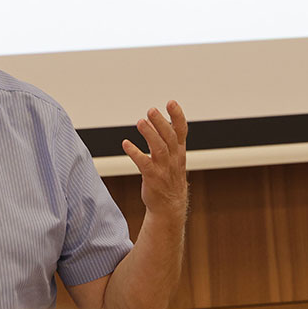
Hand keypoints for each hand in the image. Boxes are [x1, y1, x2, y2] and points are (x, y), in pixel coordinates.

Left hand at [122, 101, 187, 220]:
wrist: (169, 206)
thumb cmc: (168, 178)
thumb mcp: (173, 157)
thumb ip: (165, 139)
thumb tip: (152, 119)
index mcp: (179, 151)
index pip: (181, 130)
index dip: (177, 116)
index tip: (171, 102)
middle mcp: (173, 158)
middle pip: (169, 137)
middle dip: (161, 122)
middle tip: (151, 110)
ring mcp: (164, 168)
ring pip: (159, 148)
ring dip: (150, 134)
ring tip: (140, 122)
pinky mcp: (153, 178)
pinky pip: (144, 164)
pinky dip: (135, 153)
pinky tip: (126, 144)